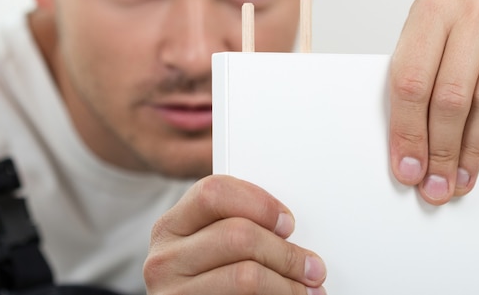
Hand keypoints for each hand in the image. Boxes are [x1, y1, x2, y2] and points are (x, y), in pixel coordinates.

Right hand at [144, 175, 326, 294]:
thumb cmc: (207, 280)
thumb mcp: (208, 246)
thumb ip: (234, 225)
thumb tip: (287, 225)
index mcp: (172, 225)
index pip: (215, 192)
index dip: (259, 203)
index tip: (288, 223)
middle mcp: (165, 258)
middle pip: (238, 235)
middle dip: (285, 252)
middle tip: (313, 267)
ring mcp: (173, 292)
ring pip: (246, 275)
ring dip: (288, 285)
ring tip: (307, 291)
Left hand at [388, 0, 478, 204]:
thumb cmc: (456, 39)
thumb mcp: (426, 54)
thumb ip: (414, 95)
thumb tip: (411, 163)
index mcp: (430, 10)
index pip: (411, 81)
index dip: (408, 132)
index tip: (409, 170)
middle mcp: (470, 7)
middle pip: (451, 94)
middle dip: (443, 150)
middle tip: (439, 184)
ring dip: (475, 147)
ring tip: (464, 175)